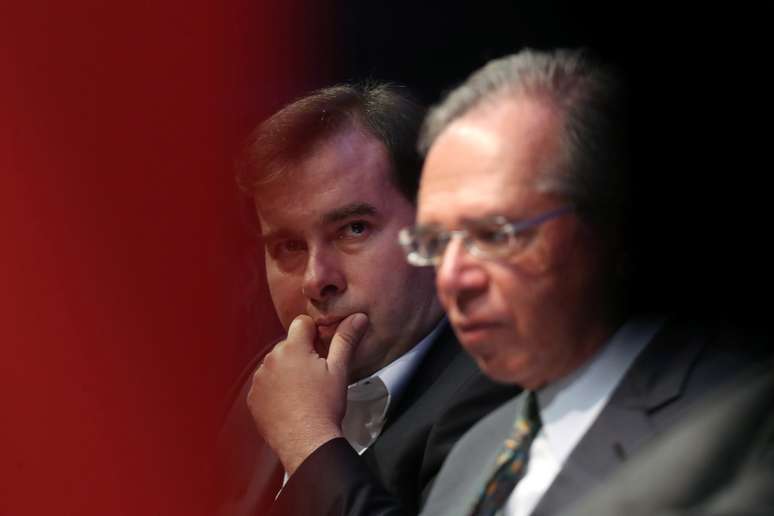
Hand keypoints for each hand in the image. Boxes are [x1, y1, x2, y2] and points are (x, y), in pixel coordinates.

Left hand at [246, 313, 367, 475]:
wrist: (307, 442)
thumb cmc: (325, 406)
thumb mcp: (340, 370)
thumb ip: (346, 339)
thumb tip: (357, 317)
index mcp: (293, 348)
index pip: (301, 323)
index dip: (314, 334)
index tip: (322, 351)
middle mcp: (271, 359)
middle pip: (288, 345)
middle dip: (301, 354)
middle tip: (316, 376)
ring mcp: (259, 379)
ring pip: (276, 364)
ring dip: (286, 371)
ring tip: (303, 392)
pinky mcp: (253, 397)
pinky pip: (265, 384)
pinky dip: (275, 390)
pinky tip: (289, 402)